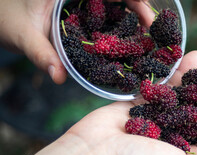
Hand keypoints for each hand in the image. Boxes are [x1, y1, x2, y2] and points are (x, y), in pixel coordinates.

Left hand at [0, 0, 149, 84]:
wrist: (0, 17)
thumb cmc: (6, 19)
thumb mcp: (22, 34)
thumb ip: (40, 53)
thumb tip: (59, 77)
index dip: (135, 1)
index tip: (148, 19)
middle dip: (140, 11)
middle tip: (154, 33)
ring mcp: (82, 3)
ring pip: (116, 7)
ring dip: (133, 20)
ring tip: (147, 40)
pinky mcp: (82, 14)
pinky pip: (107, 17)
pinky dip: (121, 28)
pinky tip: (129, 44)